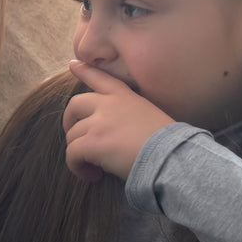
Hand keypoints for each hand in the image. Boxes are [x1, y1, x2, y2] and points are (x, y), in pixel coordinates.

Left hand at [62, 60, 173, 182]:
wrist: (172, 157)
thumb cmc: (168, 144)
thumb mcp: (151, 116)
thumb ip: (131, 116)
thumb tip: (117, 134)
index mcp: (125, 97)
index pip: (101, 78)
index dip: (85, 71)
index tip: (73, 65)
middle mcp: (109, 105)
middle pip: (75, 105)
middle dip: (70, 121)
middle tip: (76, 139)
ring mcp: (99, 123)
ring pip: (72, 135)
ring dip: (78, 152)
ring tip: (93, 167)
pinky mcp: (92, 143)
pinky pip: (72, 154)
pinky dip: (77, 167)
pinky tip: (91, 175)